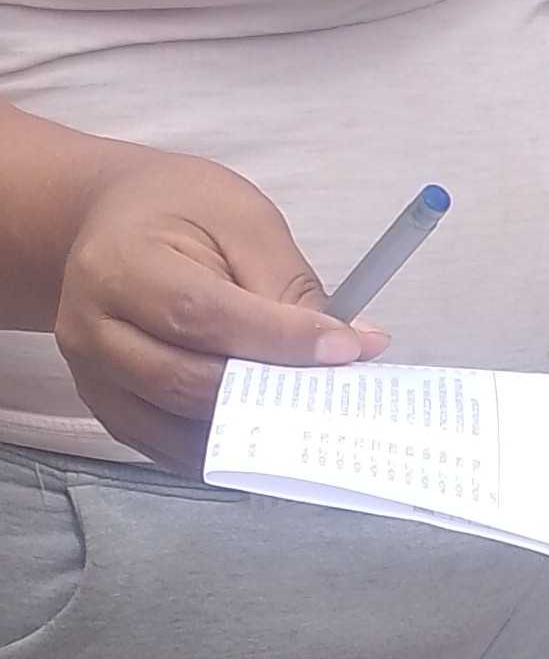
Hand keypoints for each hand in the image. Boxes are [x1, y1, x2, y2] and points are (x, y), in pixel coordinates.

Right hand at [56, 154, 376, 473]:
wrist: (111, 224)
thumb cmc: (176, 212)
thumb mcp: (241, 221)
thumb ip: (287, 286)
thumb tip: (347, 346)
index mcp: (119, 264)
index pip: (201, 315)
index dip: (276, 340)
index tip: (341, 347)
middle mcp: (91, 327)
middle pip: (187, 381)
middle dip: (271, 391)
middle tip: (336, 388)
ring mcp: (94, 375)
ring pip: (179, 427)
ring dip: (253, 429)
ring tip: (310, 410)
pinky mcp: (109, 406)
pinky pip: (170, 446)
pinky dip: (225, 446)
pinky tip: (269, 427)